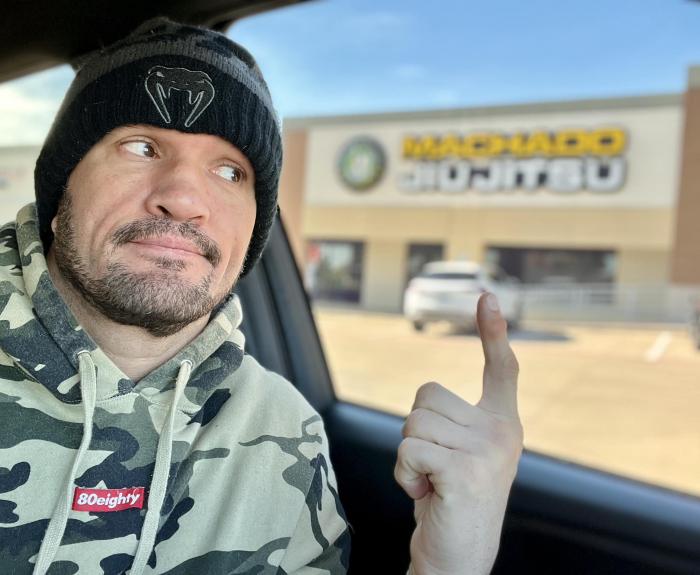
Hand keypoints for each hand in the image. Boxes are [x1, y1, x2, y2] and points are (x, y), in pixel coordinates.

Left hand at [395, 292, 522, 574]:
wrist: (457, 554)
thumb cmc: (450, 498)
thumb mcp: (462, 454)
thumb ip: (455, 422)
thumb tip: (426, 399)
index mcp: (502, 423)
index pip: (501, 369)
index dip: (493, 332)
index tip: (487, 297)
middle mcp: (502, 432)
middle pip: (426, 397)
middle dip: (415, 432)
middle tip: (433, 466)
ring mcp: (487, 451)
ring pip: (412, 422)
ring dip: (407, 455)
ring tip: (430, 481)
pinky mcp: (465, 471)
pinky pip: (408, 450)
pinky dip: (403, 474)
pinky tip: (425, 493)